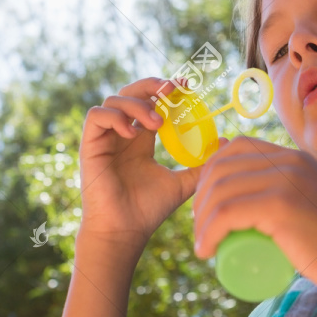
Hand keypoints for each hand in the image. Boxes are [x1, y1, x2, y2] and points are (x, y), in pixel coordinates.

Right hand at [78, 77, 208, 251]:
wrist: (125, 231)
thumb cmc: (148, 210)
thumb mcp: (182, 183)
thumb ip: (200, 165)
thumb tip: (225, 142)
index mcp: (141, 139)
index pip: (150, 102)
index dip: (165, 89)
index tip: (185, 86)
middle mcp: (122, 134)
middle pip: (131, 93)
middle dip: (151, 85)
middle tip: (171, 89)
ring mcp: (105, 139)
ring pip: (114, 100)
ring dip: (137, 104)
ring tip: (157, 122)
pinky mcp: (90, 146)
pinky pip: (96, 116)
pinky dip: (115, 117)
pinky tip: (133, 133)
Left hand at [192, 136, 316, 297]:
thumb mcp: (308, 203)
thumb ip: (291, 193)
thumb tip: (254, 200)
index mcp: (293, 157)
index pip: (238, 147)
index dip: (212, 171)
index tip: (207, 202)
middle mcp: (289, 161)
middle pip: (223, 168)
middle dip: (201, 198)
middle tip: (201, 229)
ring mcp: (285, 180)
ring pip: (221, 191)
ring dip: (201, 220)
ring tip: (203, 244)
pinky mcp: (281, 205)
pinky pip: (228, 212)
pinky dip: (208, 232)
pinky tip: (205, 249)